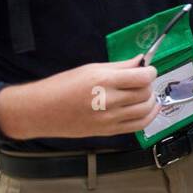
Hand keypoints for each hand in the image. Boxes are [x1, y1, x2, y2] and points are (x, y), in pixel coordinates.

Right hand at [0, 55, 158, 139]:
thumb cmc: (62, 86)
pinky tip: (150, 108)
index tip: (149, 69)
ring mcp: (109, 119)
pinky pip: (138, 126)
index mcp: (103, 81)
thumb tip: (141, 61)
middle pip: (145, 93)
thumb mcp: (90, 68)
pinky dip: (149, 116)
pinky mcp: (108, 132)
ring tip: (146, 94)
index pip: (141, 78)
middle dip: (149, 85)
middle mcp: (108, 101)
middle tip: (143, 81)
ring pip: (145, 110)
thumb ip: (119, 66)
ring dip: (151, 100)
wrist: (40, 111)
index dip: (150, 72)